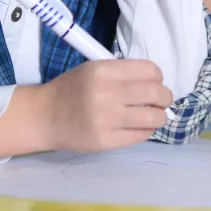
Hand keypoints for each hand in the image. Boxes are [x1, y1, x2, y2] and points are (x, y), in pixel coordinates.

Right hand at [39, 59, 172, 151]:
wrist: (44, 117)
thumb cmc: (72, 89)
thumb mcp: (94, 69)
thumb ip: (123, 74)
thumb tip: (158, 83)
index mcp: (104, 71)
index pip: (150, 70)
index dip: (158, 77)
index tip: (155, 83)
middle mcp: (107, 94)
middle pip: (156, 93)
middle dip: (166, 97)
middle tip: (163, 101)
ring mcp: (107, 120)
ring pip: (154, 117)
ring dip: (160, 116)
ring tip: (154, 115)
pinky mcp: (106, 141)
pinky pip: (140, 135)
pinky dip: (146, 130)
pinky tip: (139, 126)